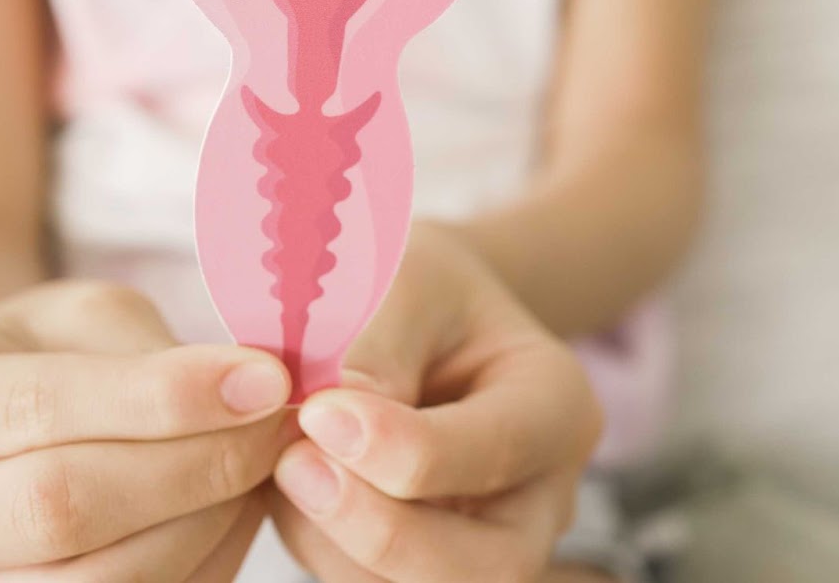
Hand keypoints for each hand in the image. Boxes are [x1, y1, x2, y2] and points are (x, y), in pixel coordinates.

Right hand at [0, 279, 295, 581]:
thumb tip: (256, 389)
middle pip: (61, 510)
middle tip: (271, 428)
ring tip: (252, 470)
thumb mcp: (81, 320)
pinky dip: (195, 566)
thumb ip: (154, 354)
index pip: (39, 408)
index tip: (264, 381)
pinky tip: (224, 516)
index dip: (164, 398)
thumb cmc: (37, 359)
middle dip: (193, 468)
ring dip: (204, 526)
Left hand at [268, 224, 604, 581]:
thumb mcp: (406, 283)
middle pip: (488, 565)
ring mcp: (489, 542)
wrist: (420, 317)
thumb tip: (329, 424)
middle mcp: (540, 495)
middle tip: (294, 465)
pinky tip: (286, 486)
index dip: (403, 448)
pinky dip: (320, 546)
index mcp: (557, 405)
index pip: (498, 450)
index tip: (317, 410)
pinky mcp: (428, 564)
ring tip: (281, 464)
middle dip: (381, 531)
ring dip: (336, 544)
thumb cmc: (417, 288)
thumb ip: (377, 349)